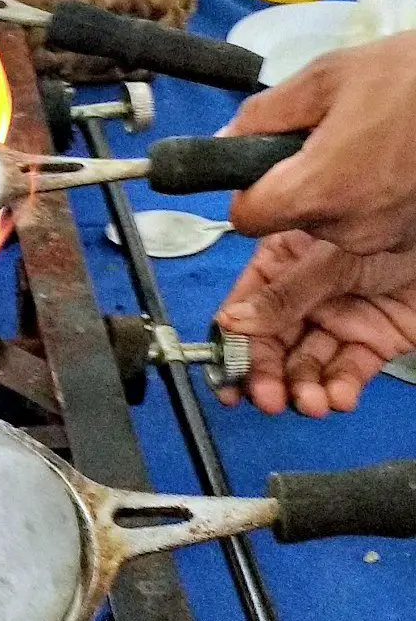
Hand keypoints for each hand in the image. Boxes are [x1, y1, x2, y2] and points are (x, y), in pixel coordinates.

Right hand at [215, 231, 415, 416]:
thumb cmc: (393, 217)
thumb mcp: (329, 258)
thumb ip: (284, 295)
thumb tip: (231, 323)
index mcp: (283, 261)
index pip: (245, 310)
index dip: (232, 348)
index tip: (227, 383)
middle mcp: (305, 294)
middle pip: (272, 345)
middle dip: (269, 377)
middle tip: (268, 400)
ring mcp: (339, 319)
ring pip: (308, 365)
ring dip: (304, 389)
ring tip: (312, 403)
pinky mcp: (372, 341)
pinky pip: (349, 371)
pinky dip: (341, 389)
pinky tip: (340, 397)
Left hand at [223, 31, 415, 254]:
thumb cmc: (409, 76)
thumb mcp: (326, 76)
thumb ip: (264, 114)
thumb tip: (225, 139)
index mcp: (317, 190)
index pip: (245, 218)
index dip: (245, 192)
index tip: (260, 166)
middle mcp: (345, 228)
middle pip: (288, 221)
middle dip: (295, 186)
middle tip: (326, 141)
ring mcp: (381, 240)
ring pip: (327, 225)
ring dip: (333, 194)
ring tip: (366, 147)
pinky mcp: (406, 241)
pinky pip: (365, 227)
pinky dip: (366, 202)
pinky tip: (389, 165)